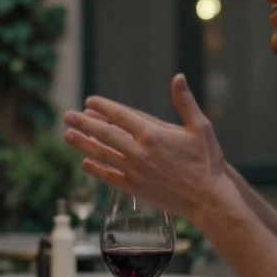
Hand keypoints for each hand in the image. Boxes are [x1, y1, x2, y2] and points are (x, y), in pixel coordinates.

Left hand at [61, 74, 236, 224]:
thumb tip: (178, 77)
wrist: (208, 199)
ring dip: (83, 144)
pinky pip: (110, 177)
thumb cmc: (207, 162)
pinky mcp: (135, 189)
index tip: (89, 102)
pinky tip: (85, 163)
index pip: (120, 116)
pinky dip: (96, 169)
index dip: (103, 107)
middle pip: (105, 134)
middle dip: (84, 123)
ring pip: (103, 155)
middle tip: (67, 116)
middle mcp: (139, 152)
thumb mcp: (200, 127)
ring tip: (67, 135)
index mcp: (152, 134)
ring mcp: (135, 172)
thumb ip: (185, 102)